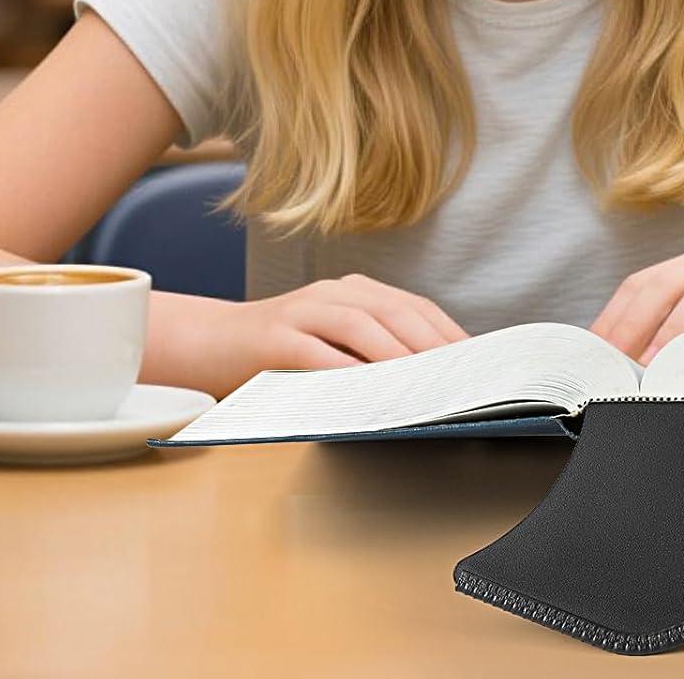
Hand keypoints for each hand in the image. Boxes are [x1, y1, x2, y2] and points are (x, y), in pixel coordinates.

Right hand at [219, 273, 471, 380]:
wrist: (206, 343)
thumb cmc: (278, 355)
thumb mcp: (331, 347)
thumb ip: (370, 355)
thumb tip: (428, 385)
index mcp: (354, 292)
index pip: (414, 307)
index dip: (448, 333)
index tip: (477, 363)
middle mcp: (332, 293)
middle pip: (395, 312)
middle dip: (433, 345)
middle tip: (461, 377)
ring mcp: (302, 310)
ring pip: (361, 325)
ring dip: (397, 355)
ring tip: (424, 382)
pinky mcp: (273, 335)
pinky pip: (316, 351)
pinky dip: (345, 370)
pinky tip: (366, 390)